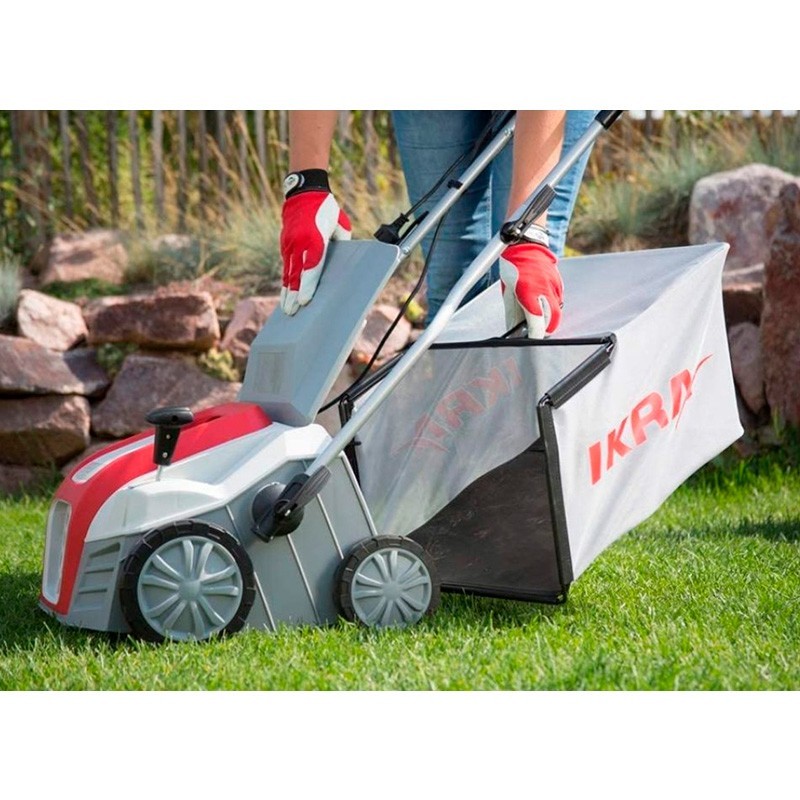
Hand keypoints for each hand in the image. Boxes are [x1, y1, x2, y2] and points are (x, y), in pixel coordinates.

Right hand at [280, 190, 351, 314]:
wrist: (304, 193)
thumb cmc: (327, 210)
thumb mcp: (341, 226)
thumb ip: (341, 245)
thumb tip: (343, 265)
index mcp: (314, 238)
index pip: (311, 267)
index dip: (307, 285)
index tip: (305, 301)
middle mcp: (298, 243)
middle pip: (296, 274)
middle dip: (294, 295)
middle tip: (292, 312)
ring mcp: (289, 244)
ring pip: (287, 273)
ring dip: (287, 292)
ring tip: (287, 309)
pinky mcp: (284, 245)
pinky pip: (285, 267)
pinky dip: (286, 281)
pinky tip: (286, 294)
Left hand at [499, 242, 562, 337]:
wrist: (526, 244)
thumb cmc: (513, 265)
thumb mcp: (507, 291)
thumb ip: (512, 312)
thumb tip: (512, 329)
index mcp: (529, 291)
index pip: (536, 321)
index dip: (535, 335)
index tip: (531, 341)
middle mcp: (545, 289)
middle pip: (552, 320)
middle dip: (546, 330)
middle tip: (536, 333)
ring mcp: (554, 286)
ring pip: (557, 311)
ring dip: (549, 318)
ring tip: (537, 319)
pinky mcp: (559, 283)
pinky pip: (558, 300)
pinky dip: (551, 306)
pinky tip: (542, 304)